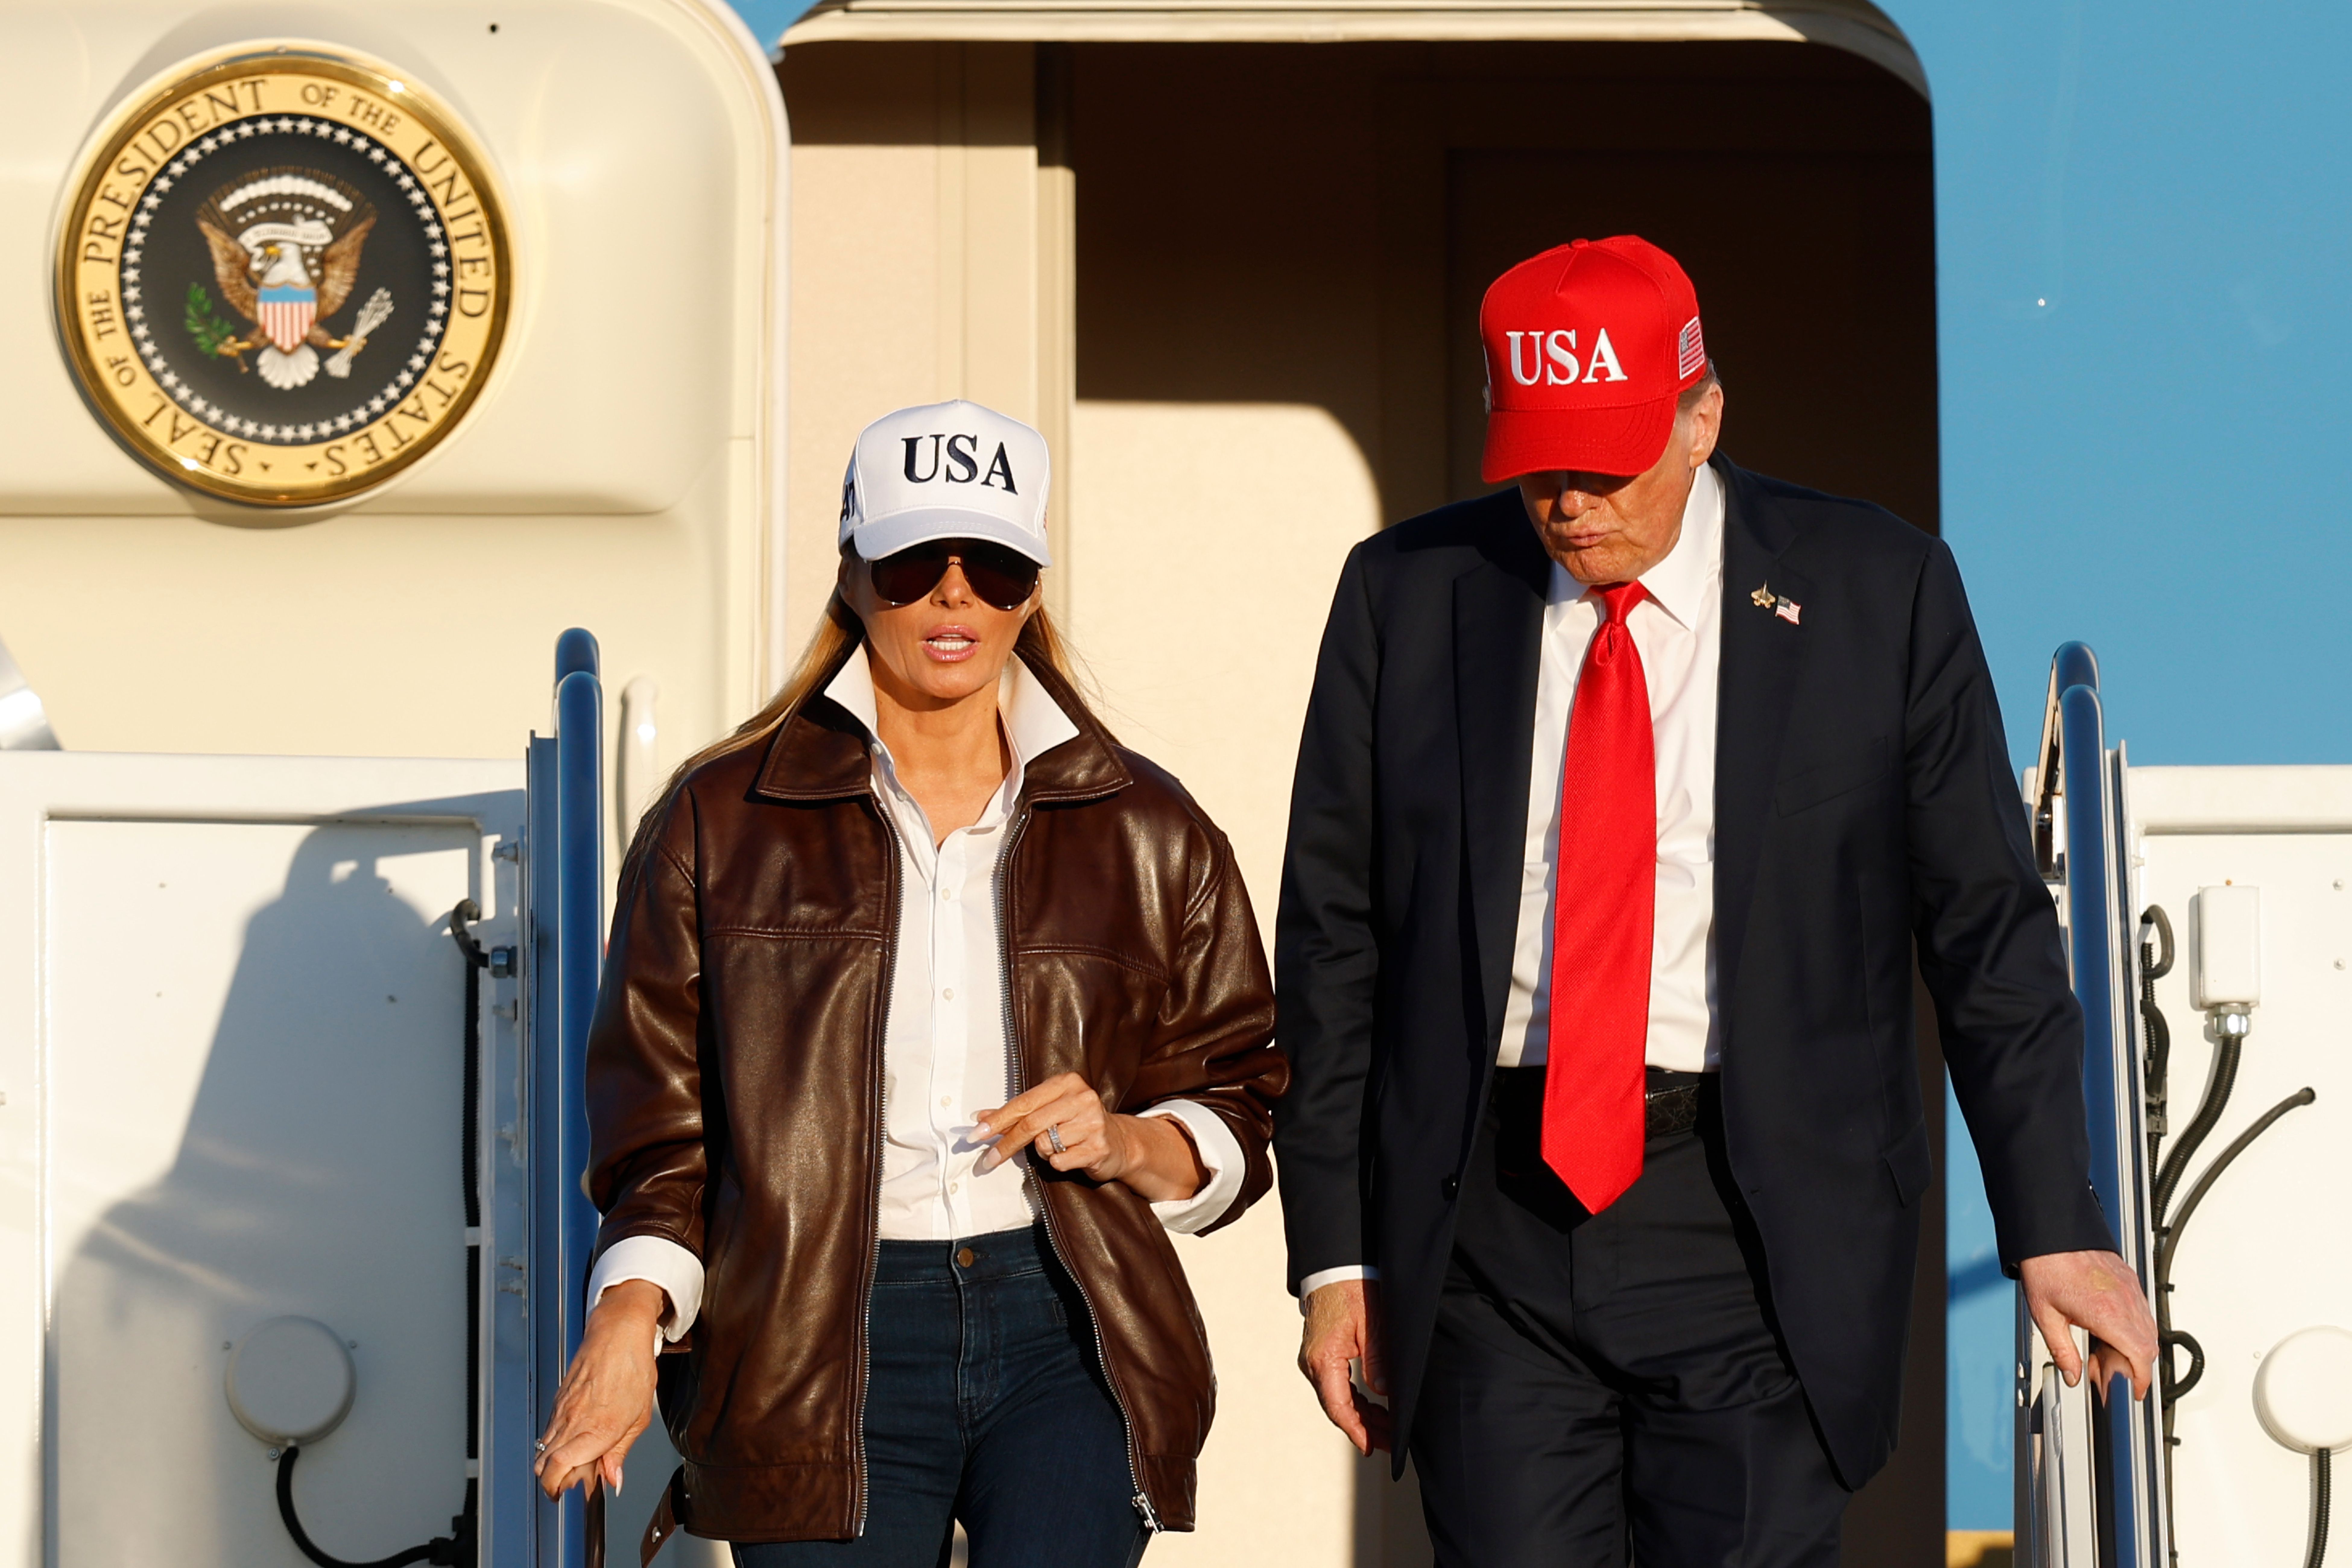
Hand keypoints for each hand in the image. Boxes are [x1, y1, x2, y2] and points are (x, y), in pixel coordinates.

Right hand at [534, 1279, 664, 1498]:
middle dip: (553, 1480)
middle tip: (571, 1484)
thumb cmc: (634, 1370)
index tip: (566, 1495)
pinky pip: (549, 1429)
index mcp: (595, 1430)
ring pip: (543, 1447)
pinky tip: (572, 1441)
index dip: (556, 1487)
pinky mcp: (559, 1400)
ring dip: (552, 1463)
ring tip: (573, 1465)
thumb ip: (620, 1452)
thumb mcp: (639, 1417)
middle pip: (544, 1463)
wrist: (618, 1333)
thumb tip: (613, 1481)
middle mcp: (573, 1422)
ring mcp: (562, 1410)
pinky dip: (554, 1443)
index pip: (558, 1469)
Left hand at [974, 1072, 1207, 1201]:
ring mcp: (1093, 1122)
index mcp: (1067, 1083)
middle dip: (1005, 1145)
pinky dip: (1058, 1163)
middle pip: (1031, 1124)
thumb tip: (979, 1118)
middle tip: (986, 1161)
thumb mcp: (1047, 1111)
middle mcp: (1082, 1098)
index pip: (1024, 1103)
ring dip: (1043, 1152)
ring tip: (1060, 1146)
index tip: (975, 1136)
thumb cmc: (1075, 1124)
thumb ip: (1016, 1113)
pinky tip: (1072, 1155)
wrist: (1120, 1142)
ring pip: (1045, 1145)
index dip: (997, 1121)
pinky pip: (1060, 1161)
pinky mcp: (1099, 1147)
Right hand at [1299, 1278, 1390, 1454]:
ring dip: (1362, 1417)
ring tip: (1388, 1432)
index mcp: (1322, 1358)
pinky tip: (1375, 1412)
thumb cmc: (1354, 1290)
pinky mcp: (1322, 1356)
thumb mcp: (1373, 1323)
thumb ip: (1378, 1359)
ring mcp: (1315, 1361)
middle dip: (1364, 1428)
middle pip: (1338, 1408)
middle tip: (1391, 1444)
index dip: (1356, 1430)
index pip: (1337, 1406)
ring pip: (1338, 1400)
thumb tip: (1385, 1394)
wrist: (1336, 1268)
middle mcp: (1313, 1363)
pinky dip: (1356, 1402)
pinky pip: (1338, 1388)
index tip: (1371, 1447)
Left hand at [2020, 1249, 2157, 1400]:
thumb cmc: (2045, 1267)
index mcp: (2107, 1313)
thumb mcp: (2045, 1316)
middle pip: (2149, 1346)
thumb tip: (2072, 1376)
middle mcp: (2125, 1301)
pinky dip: (2134, 1327)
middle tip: (2110, 1372)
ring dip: (2135, 1346)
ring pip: (2149, 1329)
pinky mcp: (2129, 1279)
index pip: (2140, 1356)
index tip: (2133, 1391)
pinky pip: (2142, 1311)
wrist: (2050, 1231)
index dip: (2140, 1379)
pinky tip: (2111, 1329)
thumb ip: (2062, 1351)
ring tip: (2105, 1351)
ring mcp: (2130, 1289)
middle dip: (2135, 1366)